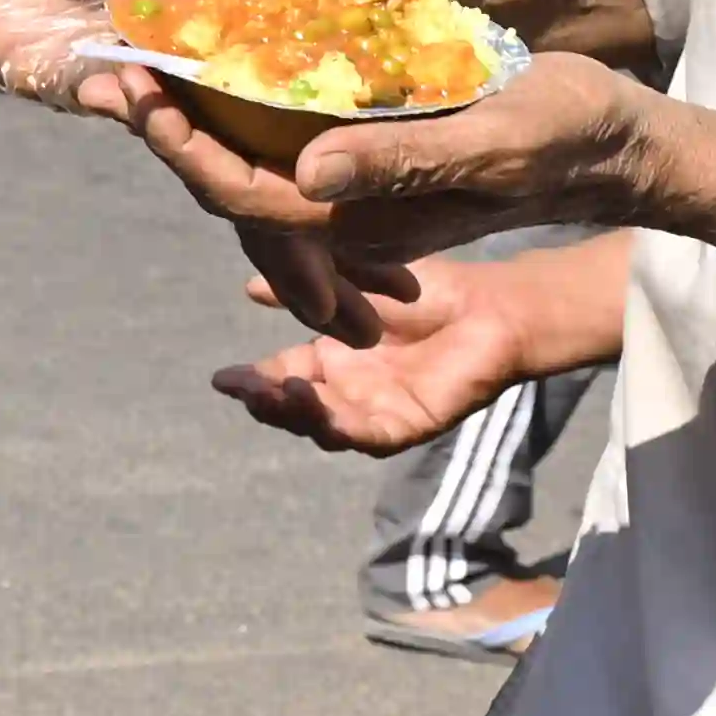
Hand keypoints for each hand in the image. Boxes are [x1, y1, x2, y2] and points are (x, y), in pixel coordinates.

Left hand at [0, 0, 280, 111]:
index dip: (299, 34)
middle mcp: (184, 37)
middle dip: (261, 87)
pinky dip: (133, 104)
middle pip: (239, 77)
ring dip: (202, 107)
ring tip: (211, 89)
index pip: (270, 20)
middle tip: (282, 91)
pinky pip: (121, 108)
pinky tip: (131, 85)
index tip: (329, 42)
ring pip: (189, 107)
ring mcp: (138, 69)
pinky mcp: (86, 89)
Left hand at [126, 50, 653, 334]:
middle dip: (165, 127)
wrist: (615, 140)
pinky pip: (283, 142)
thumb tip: (308, 168)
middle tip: (105, 67)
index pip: (248, 198)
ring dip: (192, 116)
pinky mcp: (367, 162)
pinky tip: (208, 60)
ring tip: (136, 60)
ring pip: (250, 162)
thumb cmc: (568, 135)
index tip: (139, 90)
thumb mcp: (498, 143)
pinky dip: (239, 103)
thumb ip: (405, 160)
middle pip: (231, 181)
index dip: (183, 148)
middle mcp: (349, 213)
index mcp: (368, 220)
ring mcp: (356, 191)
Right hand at [218, 259, 537, 454]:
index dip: (252, 381)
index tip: (220, 379)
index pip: (283, 377)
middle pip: (297, 409)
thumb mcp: (354, 280)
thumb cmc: (433, 291)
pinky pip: (367, 436)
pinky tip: (315, 405)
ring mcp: (380, 412)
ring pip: (325, 428)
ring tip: (268, 396)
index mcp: (335, 364)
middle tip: (236, 389)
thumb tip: (250, 284)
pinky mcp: (412, 424)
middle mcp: (352, 393)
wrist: (494, 305)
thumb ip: (306, 285)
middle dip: (264, 403)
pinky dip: (337, 426)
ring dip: (293, 417)